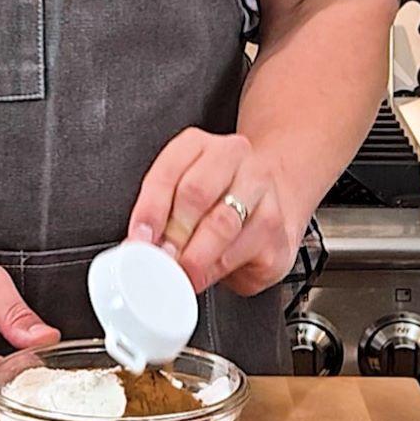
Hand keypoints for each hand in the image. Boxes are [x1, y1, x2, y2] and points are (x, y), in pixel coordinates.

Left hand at [127, 127, 301, 295]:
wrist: (271, 203)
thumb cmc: (216, 201)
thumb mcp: (181, 196)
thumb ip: (161, 216)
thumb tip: (141, 247)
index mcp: (200, 145)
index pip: (168, 171)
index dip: (150, 210)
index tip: (140, 239)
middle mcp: (234, 157)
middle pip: (196, 193)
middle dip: (173, 234)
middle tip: (161, 259)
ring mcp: (262, 189)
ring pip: (223, 224)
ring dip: (195, 256)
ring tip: (180, 273)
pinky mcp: (279, 227)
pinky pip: (245, 251)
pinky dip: (219, 269)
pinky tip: (208, 275)